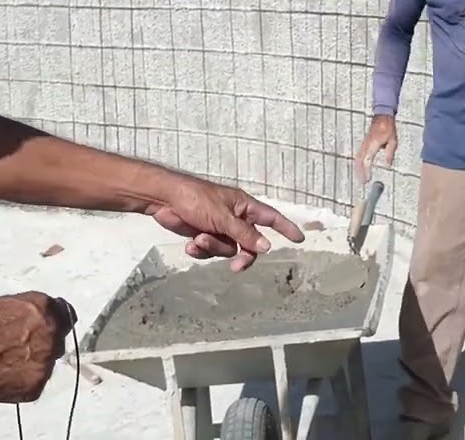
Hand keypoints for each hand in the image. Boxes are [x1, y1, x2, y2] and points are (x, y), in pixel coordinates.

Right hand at [0, 292, 73, 403]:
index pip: (64, 314)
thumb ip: (24, 312)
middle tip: (16, 349)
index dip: (51, 322)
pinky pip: (35, 383)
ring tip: (1, 363)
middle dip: (42, 343)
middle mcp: (50, 332)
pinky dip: (21, 382)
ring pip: (47, 362)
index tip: (44, 328)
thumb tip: (31, 320)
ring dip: (32, 363)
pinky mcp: (36, 386)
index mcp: (41, 306)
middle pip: (57, 338)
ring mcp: (45, 361)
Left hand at [147, 179, 305, 271]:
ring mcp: (220, 228)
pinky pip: (211, 251)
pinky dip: (201, 250)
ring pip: (228, 249)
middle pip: (250, 243)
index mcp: (244, 206)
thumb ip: (245, 234)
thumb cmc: (195, 199)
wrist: (165, 200)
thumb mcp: (223, 218)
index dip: (286, 228)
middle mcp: (235, 218)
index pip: (271, 218)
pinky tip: (191, 244)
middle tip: (236, 266)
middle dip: (242, 255)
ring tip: (199, 238)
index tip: (300, 238)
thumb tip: (267, 247)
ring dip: (213, 248)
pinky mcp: (204, 235)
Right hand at [354, 115, 397, 183]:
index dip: (366, 171)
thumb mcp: (393, 141)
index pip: (367, 160)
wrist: (382, 116)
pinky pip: (359, 154)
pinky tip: (361, 167)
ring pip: (358, 158)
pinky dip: (359, 162)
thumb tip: (387, 165)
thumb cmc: (388, 127)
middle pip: (359, 161)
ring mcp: (364, 143)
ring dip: (358, 168)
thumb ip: (389, 154)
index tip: (367, 179)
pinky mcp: (364, 143)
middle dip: (360, 172)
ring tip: (361, 177)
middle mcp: (366, 145)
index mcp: (373, 144)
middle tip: (362, 182)